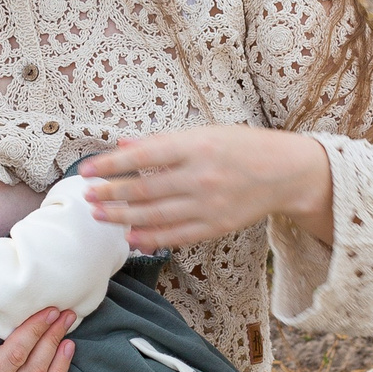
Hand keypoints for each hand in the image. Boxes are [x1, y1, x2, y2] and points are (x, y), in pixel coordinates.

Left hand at [81, 126, 333, 250]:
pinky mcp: (215, 226)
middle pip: (143, 189)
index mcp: (196, 146)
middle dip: (110, 193)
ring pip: (155, 215)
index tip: (87, 169)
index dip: (110, 164)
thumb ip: (162, 142)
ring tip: (99, 215)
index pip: (142, 156)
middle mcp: (200, 176)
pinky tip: (130, 237)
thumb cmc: (242, 146)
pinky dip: (150, 238)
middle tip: (87, 195)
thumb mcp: (204, 133)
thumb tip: (123, 144)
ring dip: (122, 217)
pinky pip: (176, 236)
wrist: (285, 172)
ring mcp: (208, 204)